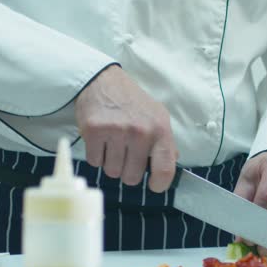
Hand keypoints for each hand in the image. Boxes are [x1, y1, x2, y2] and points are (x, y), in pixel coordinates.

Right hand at [75, 65, 177, 191]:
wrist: (102, 81)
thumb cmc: (131, 102)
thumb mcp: (157, 117)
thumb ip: (165, 142)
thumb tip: (172, 162)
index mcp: (160, 130)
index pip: (165, 169)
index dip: (159, 184)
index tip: (153, 185)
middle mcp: (140, 132)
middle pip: (132, 177)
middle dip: (127, 170)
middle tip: (125, 153)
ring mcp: (116, 131)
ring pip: (112, 172)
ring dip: (110, 163)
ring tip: (112, 143)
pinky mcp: (94, 131)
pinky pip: (94, 162)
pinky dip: (96, 155)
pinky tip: (101, 140)